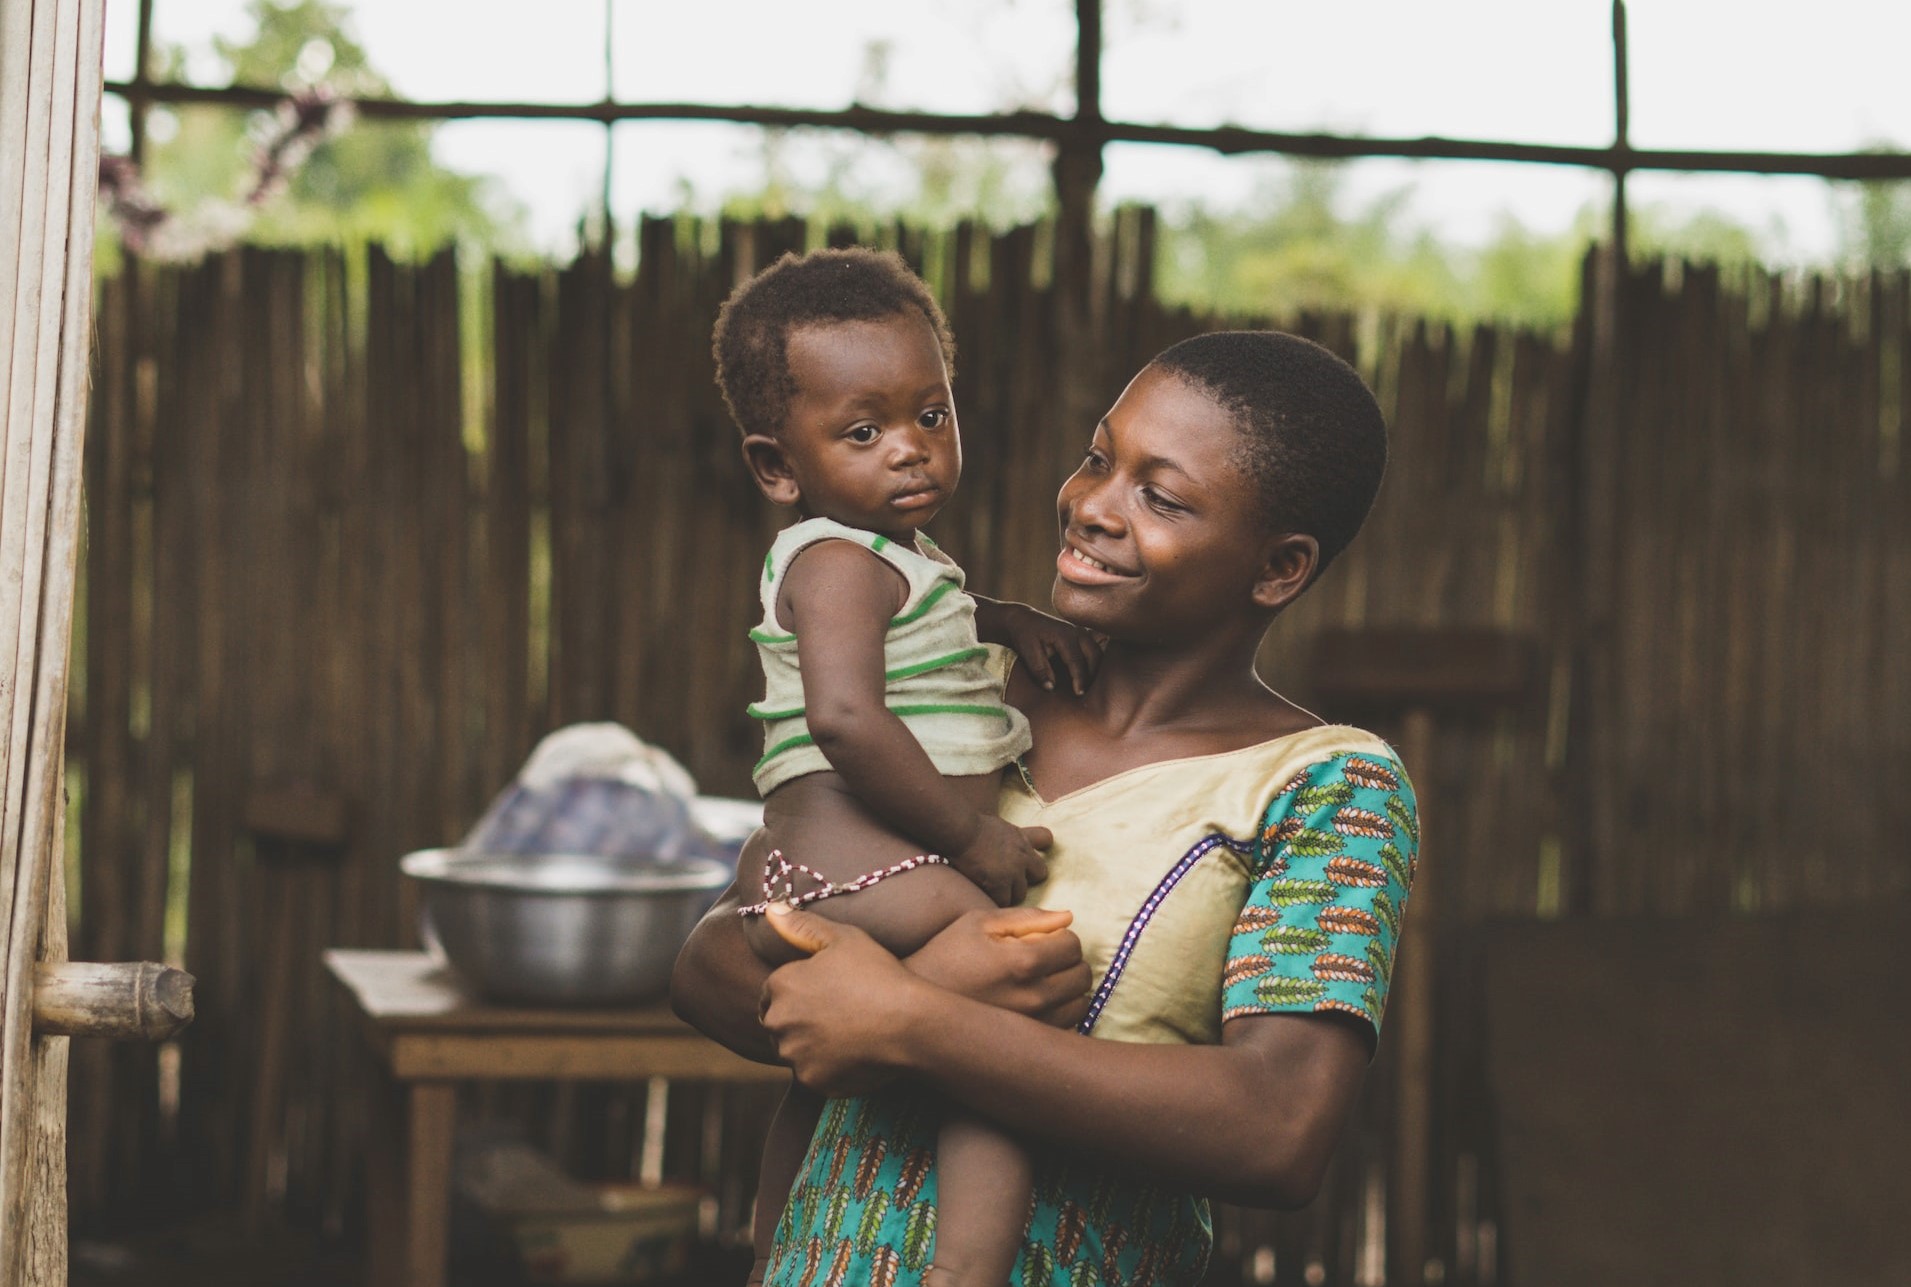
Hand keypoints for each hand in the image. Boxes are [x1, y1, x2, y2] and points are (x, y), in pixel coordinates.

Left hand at [758, 905, 936, 1095]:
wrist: (910, 1023)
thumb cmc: (879, 975)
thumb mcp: (843, 939)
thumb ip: (802, 926)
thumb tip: (770, 909)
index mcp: (782, 985)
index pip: (773, 991)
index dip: (799, 990)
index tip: (824, 991)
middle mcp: (779, 1021)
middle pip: (779, 1022)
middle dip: (798, 1018)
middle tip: (836, 1012)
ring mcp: (794, 1054)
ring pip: (793, 1049)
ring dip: (809, 1044)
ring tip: (846, 1032)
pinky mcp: (811, 1080)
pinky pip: (811, 1073)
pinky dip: (825, 1066)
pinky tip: (851, 1052)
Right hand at [905, 907, 1089, 1028]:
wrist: (915, 1010)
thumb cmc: (944, 957)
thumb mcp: (977, 923)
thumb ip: (1026, 918)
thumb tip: (1067, 918)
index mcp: (1022, 962)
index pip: (1072, 944)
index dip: (1059, 937)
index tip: (1041, 940)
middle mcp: (1033, 998)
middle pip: (1082, 975)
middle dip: (1067, 962)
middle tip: (1043, 961)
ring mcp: (1033, 1027)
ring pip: (1080, 1004)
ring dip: (1068, 990)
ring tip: (1040, 984)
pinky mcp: (1028, 1047)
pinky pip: (1067, 1030)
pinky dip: (1060, 1016)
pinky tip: (1036, 1007)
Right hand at [948, 815, 1050, 905]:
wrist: (960, 830)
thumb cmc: (972, 826)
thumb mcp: (1000, 827)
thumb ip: (1012, 839)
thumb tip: (1010, 845)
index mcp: (1022, 842)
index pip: (1042, 860)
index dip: (1031, 870)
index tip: (1019, 873)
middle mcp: (1022, 857)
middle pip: (1039, 876)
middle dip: (1024, 880)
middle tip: (1007, 884)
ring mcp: (1012, 872)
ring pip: (1020, 894)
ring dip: (1008, 895)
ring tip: (992, 892)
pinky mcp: (999, 884)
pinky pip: (1002, 902)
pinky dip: (993, 900)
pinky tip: (983, 895)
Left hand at [1000, 602, 1101, 695]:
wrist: (1022, 620)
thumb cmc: (1024, 636)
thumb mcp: (1027, 652)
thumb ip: (1039, 670)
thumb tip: (1051, 688)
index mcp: (1064, 635)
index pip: (1077, 660)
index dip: (1080, 678)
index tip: (1079, 694)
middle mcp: (1076, 631)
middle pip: (1095, 654)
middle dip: (1093, 675)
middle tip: (1087, 694)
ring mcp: (1081, 632)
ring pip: (1098, 651)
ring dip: (1097, 669)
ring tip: (1091, 688)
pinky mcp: (1082, 635)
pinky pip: (1095, 648)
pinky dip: (1096, 662)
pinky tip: (1091, 677)